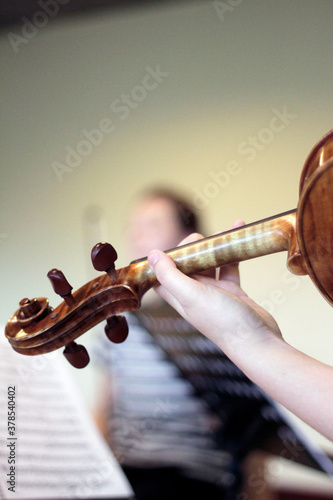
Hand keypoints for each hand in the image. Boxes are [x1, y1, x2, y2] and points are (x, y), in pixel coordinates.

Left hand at [147, 222, 281, 357]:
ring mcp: (215, 293)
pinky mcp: (233, 292)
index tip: (173, 245)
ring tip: (222, 232)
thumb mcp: (192, 295)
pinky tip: (239, 239)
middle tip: (200, 236)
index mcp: (180, 298)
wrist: (258, 342)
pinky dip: (233, 253)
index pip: (162, 276)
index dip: (163, 259)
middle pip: (186, 266)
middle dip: (192, 248)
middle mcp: (194, 295)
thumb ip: (170, 275)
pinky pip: (229, 267)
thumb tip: (152, 255)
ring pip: (209, 264)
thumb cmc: (224, 322)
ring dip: (213, 248)